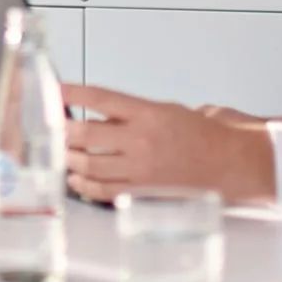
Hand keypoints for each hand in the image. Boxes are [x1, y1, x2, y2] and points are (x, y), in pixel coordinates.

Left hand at [62, 82, 275, 202]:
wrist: (232, 164)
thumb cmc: (204, 136)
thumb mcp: (168, 109)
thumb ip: (133, 111)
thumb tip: (98, 111)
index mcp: (148, 113)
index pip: (100, 98)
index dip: (72, 93)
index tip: (55, 90)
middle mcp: (141, 140)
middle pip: (86, 133)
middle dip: (62, 130)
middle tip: (49, 127)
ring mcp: (140, 168)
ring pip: (89, 164)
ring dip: (69, 158)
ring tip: (59, 153)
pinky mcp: (142, 191)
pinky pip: (104, 190)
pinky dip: (84, 185)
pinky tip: (75, 179)